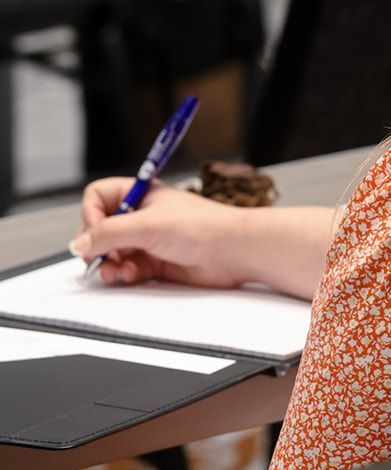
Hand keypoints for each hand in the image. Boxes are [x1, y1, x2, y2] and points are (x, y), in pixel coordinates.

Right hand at [71, 179, 247, 288]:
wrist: (233, 251)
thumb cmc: (200, 226)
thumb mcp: (147, 225)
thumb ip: (108, 234)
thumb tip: (78, 243)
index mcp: (140, 194)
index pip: (98, 197)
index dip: (91, 215)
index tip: (97, 233)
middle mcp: (142, 215)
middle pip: (101, 228)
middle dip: (97, 246)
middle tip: (99, 258)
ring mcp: (149, 239)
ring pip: (112, 252)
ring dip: (108, 264)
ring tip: (114, 271)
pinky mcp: (156, 262)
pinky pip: (127, 269)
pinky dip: (124, 274)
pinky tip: (131, 275)